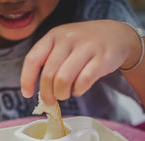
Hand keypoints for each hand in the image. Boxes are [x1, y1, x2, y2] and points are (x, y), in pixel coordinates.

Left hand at [20, 20, 141, 104]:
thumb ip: (49, 61)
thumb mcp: (63, 44)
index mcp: (53, 36)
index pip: (32, 59)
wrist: (117, 35)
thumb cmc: (83, 45)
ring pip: (63, 80)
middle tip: (50, 101)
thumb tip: (35, 90)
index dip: (27, 80)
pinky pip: (83, 81)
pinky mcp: (101, 58)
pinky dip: (78, 90)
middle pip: (48, 75)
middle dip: (47, 94)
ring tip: (65, 94)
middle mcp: (68, 39)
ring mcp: (86, 47)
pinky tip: (79, 89)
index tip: (27, 94)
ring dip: (62, 94)